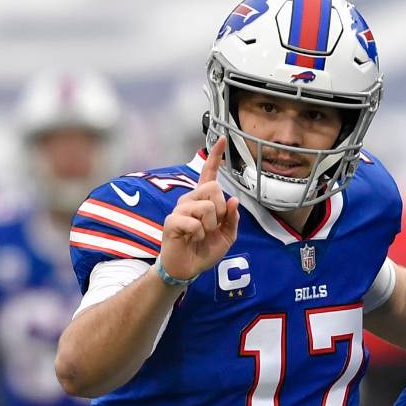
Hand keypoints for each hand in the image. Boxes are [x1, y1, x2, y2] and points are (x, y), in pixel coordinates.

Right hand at [159, 136, 240, 279]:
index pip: (209, 174)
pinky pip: (195, 223)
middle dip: (221, 210)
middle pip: (213, 188)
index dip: (215, 156)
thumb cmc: (204, 249)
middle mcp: (190, 200)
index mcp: (204, 200)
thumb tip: (234, 200)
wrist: (188, 267)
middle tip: (214, 225)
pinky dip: (200, 234)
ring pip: (206, 206)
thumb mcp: (227, 235)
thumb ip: (232, 218)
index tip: (222, 138)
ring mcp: (180, 209)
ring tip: (201, 234)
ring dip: (211, 225)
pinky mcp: (172, 222)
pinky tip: (192, 239)